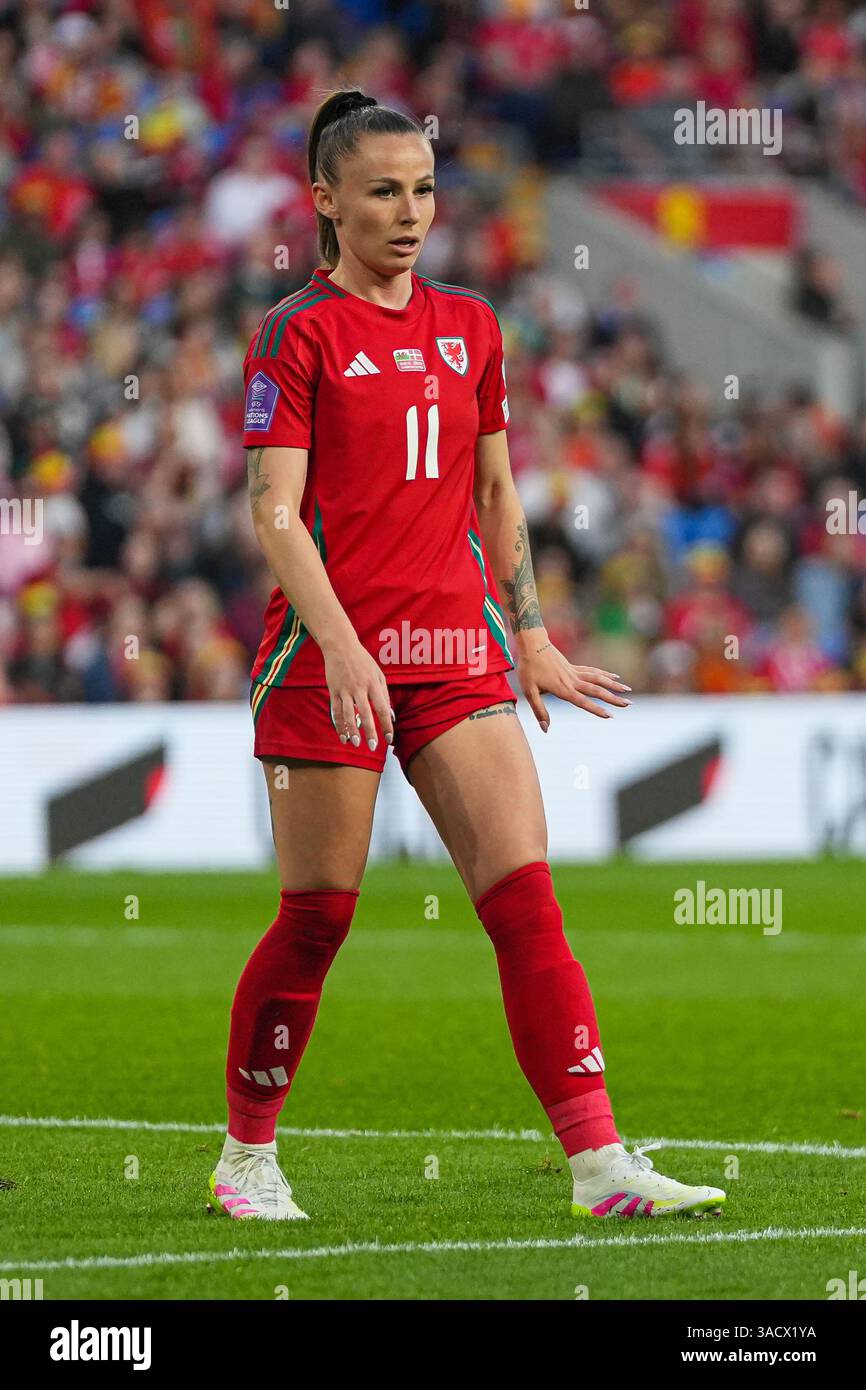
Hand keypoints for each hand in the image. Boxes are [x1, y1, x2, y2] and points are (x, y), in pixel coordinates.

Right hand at [322, 640, 394, 750]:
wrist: (340, 647)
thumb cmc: (363, 661)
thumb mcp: (378, 674)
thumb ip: (384, 695)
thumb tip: (391, 715)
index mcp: (373, 684)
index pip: (382, 708)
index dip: (387, 724)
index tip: (389, 738)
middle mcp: (359, 688)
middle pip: (366, 713)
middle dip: (370, 731)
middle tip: (374, 746)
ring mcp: (345, 690)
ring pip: (348, 714)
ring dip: (352, 730)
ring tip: (356, 743)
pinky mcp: (333, 691)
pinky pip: (336, 711)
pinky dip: (339, 725)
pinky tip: (343, 736)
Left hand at [515, 631, 630, 728]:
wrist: (532, 644)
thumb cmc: (529, 669)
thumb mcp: (529, 691)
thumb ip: (539, 710)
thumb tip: (546, 729)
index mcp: (562, 689)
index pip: (582, 701)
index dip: (596, 709)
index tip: (610, 716)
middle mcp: (572, 680)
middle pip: (596, 690)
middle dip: (613, 698)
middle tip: (629, 704)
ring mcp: (575, 672)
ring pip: (598, 679)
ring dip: (614, 685)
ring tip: (628, 690)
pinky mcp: (574, 667)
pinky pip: (593, 671)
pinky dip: (605, 674)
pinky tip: (615, 676)